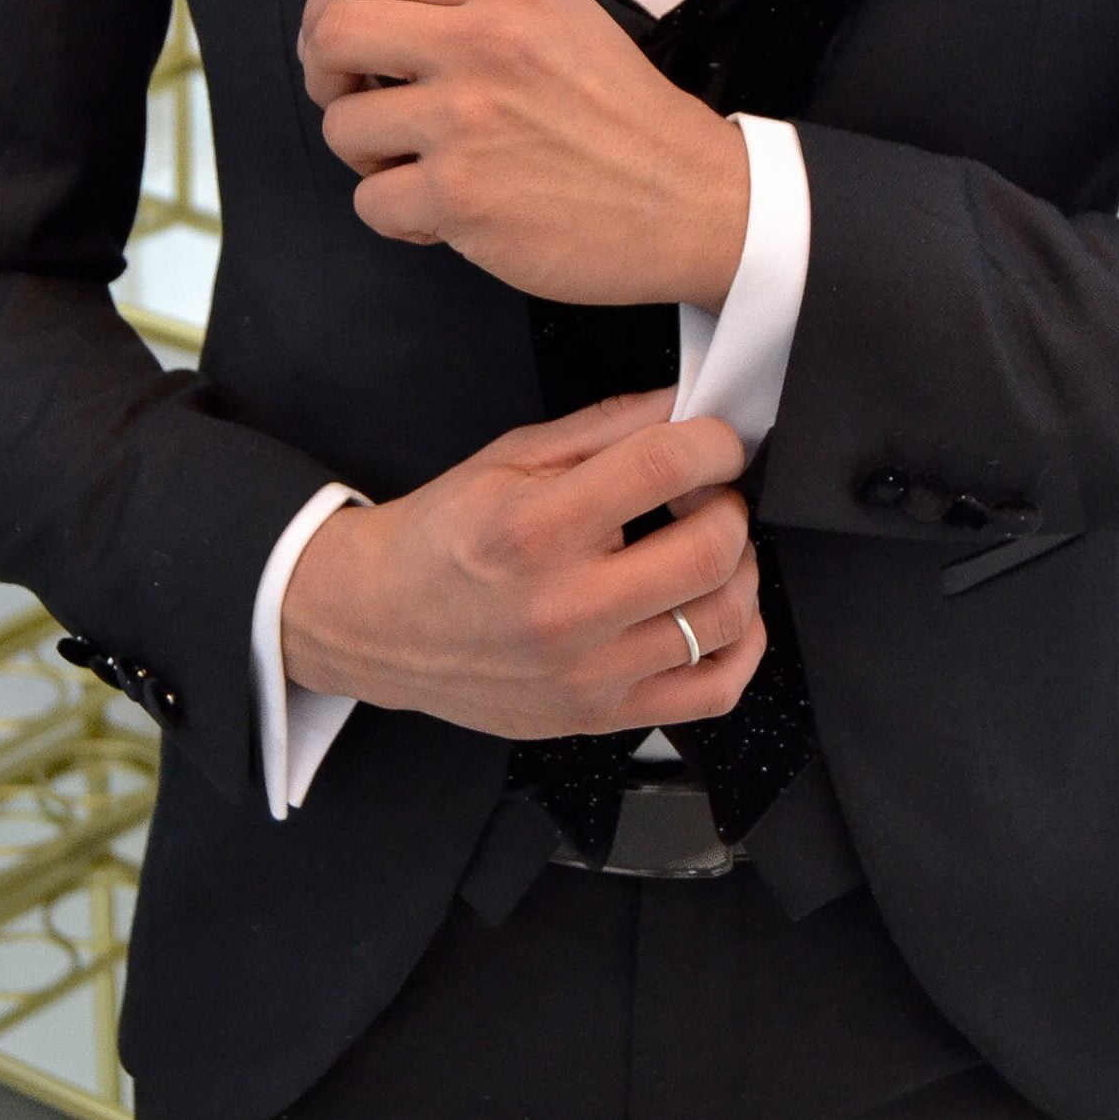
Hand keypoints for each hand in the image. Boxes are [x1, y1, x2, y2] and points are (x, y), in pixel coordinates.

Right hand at [281, 386, 765, 736]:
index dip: (714, 443)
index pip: (665, 467)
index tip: (716, 442)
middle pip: (711, 550)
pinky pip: (714, 693)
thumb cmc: (442, 538)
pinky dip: (742, 648)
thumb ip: (607, 427)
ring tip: (708, 549)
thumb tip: (689, 402)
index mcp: (534, 529)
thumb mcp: (510, 458)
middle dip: (730, 507)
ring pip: (727, 621)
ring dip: (740, 570)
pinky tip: (718, 613)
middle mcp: (564, 609)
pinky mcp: (600, 717)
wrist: (375, 624)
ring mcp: (587, 674)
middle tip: (709, 496)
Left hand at [298, 0, 750, 308]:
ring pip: (343, 128)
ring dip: (368, 157)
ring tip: (419, 166)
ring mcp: (467, 122)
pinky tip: (445, 213)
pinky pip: (372, 204)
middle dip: (323, 73)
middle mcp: (481, 43)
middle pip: (334, 34)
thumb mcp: (555, 13)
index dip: (330, 5)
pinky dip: (398, 216)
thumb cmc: (623, 114)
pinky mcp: (462, 198)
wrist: (691, 200)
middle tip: (353, 100)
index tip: (341, 44)